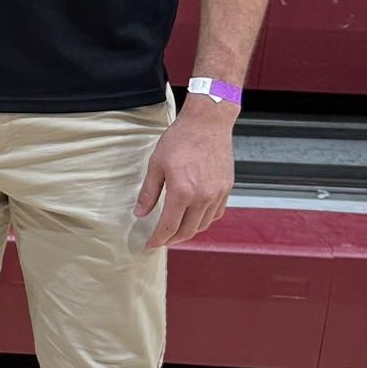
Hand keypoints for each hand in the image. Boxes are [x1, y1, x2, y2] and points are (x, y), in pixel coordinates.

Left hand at [135, 95, 236, 248]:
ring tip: (176, 231)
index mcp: (182, 192)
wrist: (207, 123)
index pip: (169, 226)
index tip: (149, 245)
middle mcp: (203, 197)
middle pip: (188, 230)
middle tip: (161, 240)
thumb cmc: (180, 140)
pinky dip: (204, 220)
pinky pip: (216, 213)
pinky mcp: (227, 188)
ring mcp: (218, 194)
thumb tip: (140, 213)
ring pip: (204, 224)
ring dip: (189, 232)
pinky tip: (195, 217)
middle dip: (173, 239)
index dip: (158, 239)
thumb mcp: (156, 164)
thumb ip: (149, 192)